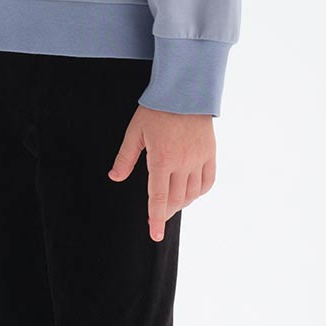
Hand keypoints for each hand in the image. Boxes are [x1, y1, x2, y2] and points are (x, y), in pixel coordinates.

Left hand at [108, 104, 215, 241]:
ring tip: (172, 202)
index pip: (158, 198)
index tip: (155, 235)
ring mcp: (198, 159)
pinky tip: (191, 192)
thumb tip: (115, 177)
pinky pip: (208, 181)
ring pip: (192, 193)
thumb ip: (125, 157)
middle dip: (166, 211)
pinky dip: (199, 191)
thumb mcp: (135, 132)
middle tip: (159, 215)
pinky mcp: (210, 153)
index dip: (156, 219)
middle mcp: (182, 163)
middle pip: (176, 199)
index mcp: (161, 160)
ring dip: (181, 202)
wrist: (184, 91)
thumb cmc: (156, 110)